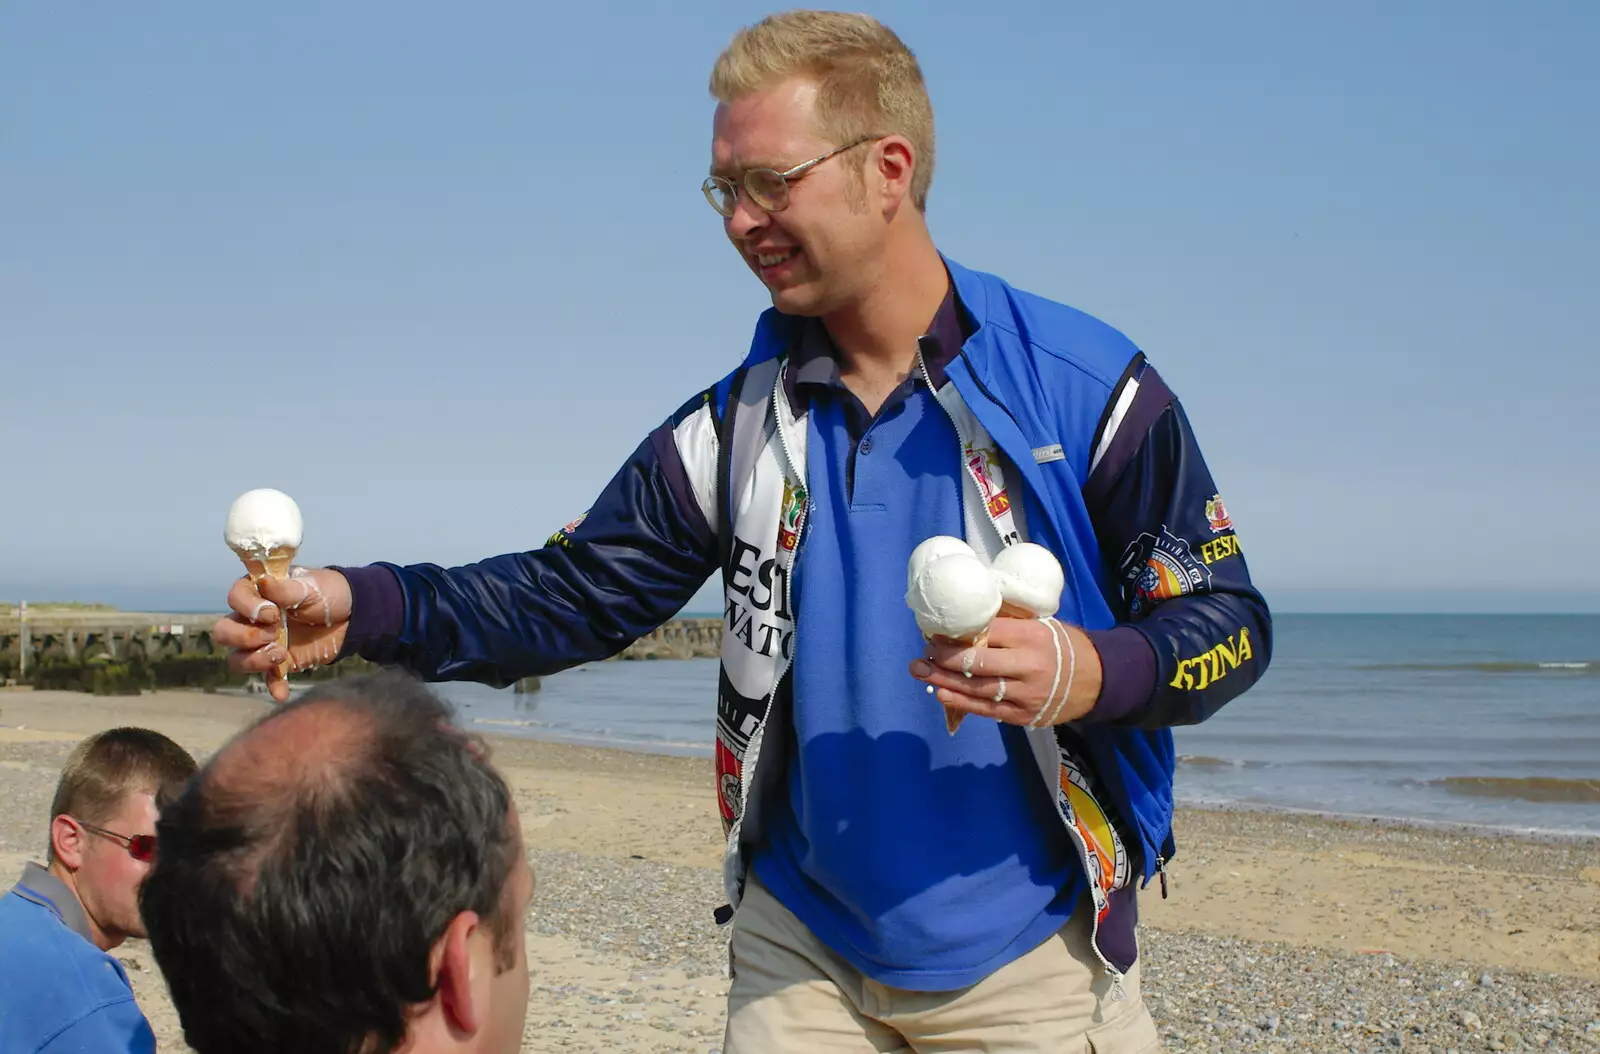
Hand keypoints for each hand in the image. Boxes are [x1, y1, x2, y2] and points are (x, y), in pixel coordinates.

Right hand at [212, 567, 352, 702]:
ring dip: (253, 660)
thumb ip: (286, 589)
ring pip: (236, 659)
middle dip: (244, 636)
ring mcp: (263, 643)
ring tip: (281, 654)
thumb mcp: (311, 587)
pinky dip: (272, 686)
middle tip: (275, 633)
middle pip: (224, 632)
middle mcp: (253, 619)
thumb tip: (263, 583)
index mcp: (259, 593)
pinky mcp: (278, 663)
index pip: (234, 597)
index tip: (272, 613)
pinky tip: (282, 692)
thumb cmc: (328, 593)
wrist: (352, 615)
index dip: (247, 607)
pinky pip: (266, 679)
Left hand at [908, 616, 1102, 727]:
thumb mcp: (1042, 625)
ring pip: (977, 688)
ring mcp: (1026, 694)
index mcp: (1032, 637)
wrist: (1098, 680)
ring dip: (945, 680)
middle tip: (924, 652)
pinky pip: (987, 710)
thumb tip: (968, 619)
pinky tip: (941, 693)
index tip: (936, 631)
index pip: (987, 632)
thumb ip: (1009, 625)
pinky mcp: (1023, 715)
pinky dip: (961, 702)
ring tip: (920, 671)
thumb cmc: (1064, 646)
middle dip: (945, 657)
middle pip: (977, 662)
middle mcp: (1028, 665)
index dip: (958, 633)